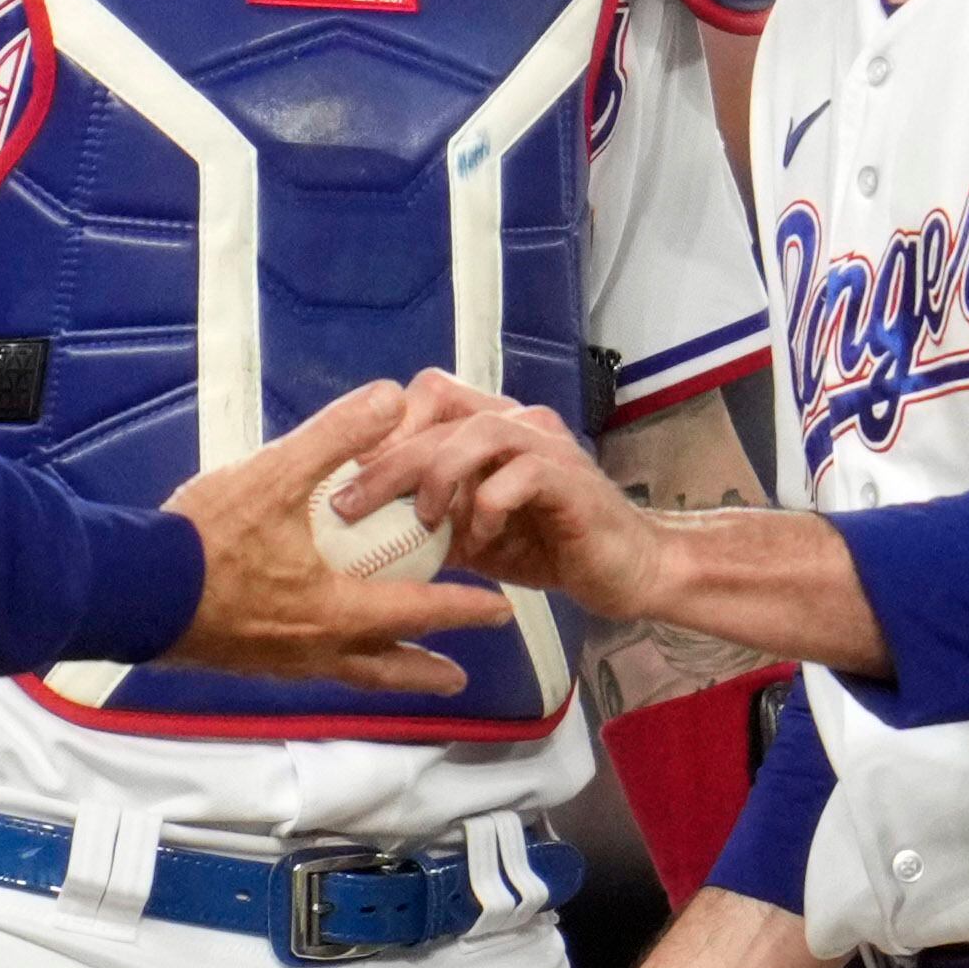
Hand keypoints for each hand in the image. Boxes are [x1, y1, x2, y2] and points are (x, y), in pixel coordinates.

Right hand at [162, 380, 511, 688]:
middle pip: (388, 667)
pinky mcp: (245, 663)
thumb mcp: (276, 474)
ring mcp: (279, 662)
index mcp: (337, 609)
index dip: (464, 611)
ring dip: (383, 672)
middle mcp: (317, 648)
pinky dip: (335, 663)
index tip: (501, 613)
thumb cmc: (206, 539)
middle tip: (460, 677)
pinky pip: (309, 670)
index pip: (420, 611)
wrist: (132, 589)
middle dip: (427, 669)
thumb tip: (392, 399)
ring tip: (403, 672)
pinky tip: (324, 648)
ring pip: (348, 675)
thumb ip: (337, 436)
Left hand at [342, 374, 673, 616]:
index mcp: (491, 426)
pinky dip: (487, 510)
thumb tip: (364, 526)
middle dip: (386, 460)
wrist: (625, 571)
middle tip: (348, 505)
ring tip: (421, 521)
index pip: (428, 396)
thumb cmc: (547, 546)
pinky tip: (479, 544)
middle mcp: (517, 422)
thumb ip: (429, 518)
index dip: (382, 429)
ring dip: (436, 477)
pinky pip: (519, 477)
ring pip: (477, 434)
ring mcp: (547, 446)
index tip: (343, 477)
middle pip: (440, 413)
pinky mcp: (570, 480)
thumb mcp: (471, 532)